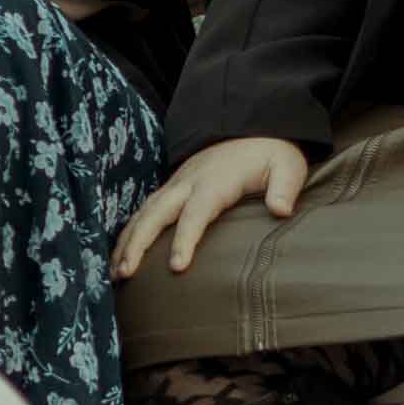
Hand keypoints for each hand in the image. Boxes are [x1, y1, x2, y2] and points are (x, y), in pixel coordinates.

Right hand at [118, 137, 313, 277]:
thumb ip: (285, 188)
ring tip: (116, 273)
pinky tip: (121, 256)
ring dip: (126, 242)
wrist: (251, 131)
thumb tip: (281, 210)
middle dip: (138, 243)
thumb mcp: (287, 166)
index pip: (196, 213)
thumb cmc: (270, 155)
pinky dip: (129, 234)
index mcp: (215, 181)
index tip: (176, 266)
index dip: (184, 239)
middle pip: (156, 213)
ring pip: (143, 213)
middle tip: (126, 273)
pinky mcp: (171, 189)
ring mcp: (175, 185)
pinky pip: (144, 212)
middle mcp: (188, 183)